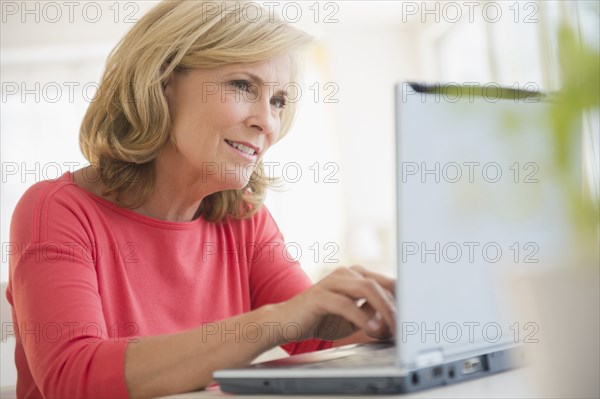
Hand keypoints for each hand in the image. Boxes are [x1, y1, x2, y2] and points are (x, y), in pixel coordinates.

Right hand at [276, 266, 395, 342]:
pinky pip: (347, 304)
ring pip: (367, 289)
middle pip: (380, 284)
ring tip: (391, 328)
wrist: (285, 322)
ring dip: (384, 310)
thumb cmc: (321, 319)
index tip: (415, 316)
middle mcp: (346, 273)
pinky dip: (362, 318)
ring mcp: (332, 281)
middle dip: (396, 306)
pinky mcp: (320, 295)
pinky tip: (371, 329)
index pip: (387, 282)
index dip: (403, 299)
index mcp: (356, 275)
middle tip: (405, 326)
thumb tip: (397, 319)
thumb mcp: (354, 316)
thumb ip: (373, 313)